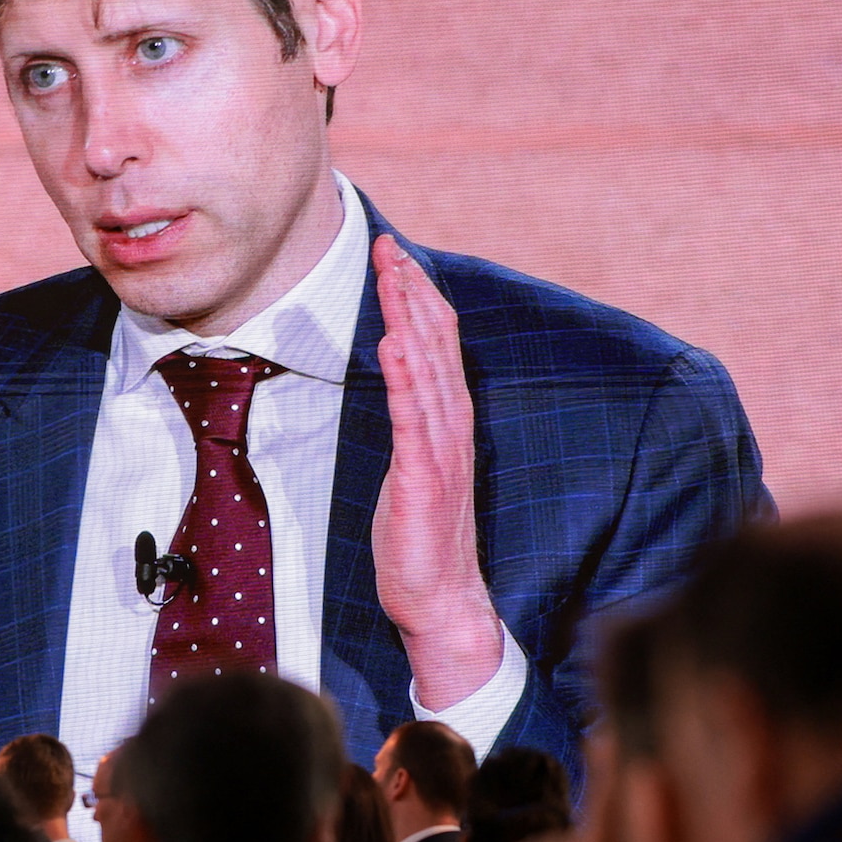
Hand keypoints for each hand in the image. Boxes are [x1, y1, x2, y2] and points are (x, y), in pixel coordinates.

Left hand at [371, 235, 504, 710]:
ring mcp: (441, 450)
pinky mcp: (424, 477)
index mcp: (448, 419)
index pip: (437, 344)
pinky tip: (395, 343)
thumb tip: (397, 374)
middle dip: (411, 291)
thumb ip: (410, 417)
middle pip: (435, 344)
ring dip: (410, 319)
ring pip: (427, 370)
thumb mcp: (412, 462)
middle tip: (388, 246)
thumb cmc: (421, 533)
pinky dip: (406, 378)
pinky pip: (414, 418)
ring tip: (394, 276)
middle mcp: (452, 425)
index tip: (395, 255)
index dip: (418, 296)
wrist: (439, 595)